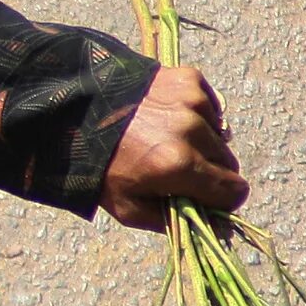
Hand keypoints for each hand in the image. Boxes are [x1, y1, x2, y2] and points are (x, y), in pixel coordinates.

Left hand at [101, 65, 248, 229]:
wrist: (70, 108)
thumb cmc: (98, 164)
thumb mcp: (127, 207)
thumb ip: (176, 221)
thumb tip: (221, 227)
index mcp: (180, 164)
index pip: (235, 192)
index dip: (221, 200)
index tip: (205, 197)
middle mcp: (191, 129)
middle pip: (228, 163)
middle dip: (209, 171)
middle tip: (175, 167)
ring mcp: (191, 100)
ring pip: (220, 134)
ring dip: (201, 141)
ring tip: (163, 139)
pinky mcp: (188, 78)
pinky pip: (210, 105)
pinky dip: (196, 113)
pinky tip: (166, 116)